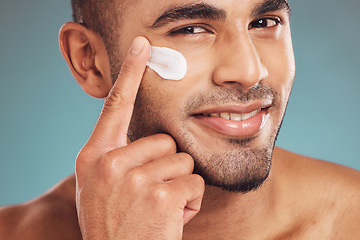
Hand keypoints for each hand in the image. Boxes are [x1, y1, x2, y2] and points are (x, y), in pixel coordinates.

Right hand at [75, 37, 204, 239]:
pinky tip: (170, 218)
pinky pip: (193, 182)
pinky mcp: (159, 195)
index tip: (142, 47)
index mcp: (94, 156)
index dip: (131, 73)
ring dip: (178, 184)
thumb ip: (117, 155)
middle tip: (151, 194)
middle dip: (167, 166)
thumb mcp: (101, 186)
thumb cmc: (115, 223)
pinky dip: (190, 201)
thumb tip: (150, 136)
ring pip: (182, 160)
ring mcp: (133, 178)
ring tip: (159, 207)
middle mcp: (109, 162)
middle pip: (164, 140)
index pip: (115, 105)